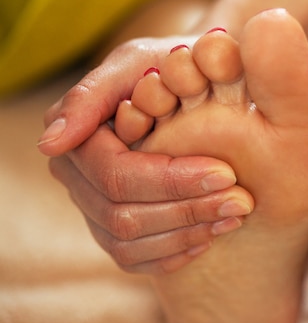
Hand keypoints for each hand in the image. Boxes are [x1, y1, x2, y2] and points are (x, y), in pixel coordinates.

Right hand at [40, 37, 253, 273]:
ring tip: (234, 216)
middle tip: (241, 201)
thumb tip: (50, 143)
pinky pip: (136, 261)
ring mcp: (94, 209)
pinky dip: (176, 253)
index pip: (117, 176)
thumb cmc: (168, 66)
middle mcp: (78, 179)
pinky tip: (211, 235)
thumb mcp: (138, 62)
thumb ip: (94, 93)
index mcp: (78, 140)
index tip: (225, 173)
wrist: (190, 81)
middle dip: (188, 210)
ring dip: (188, 234)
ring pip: (129, 244)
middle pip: (123, 216)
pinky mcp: (115, 232)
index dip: (172, 181)